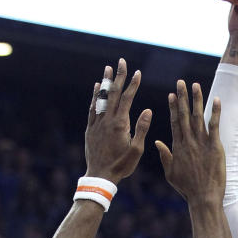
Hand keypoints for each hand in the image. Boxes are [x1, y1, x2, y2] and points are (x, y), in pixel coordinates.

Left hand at [85, 59, 151, 182]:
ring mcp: (97, 123)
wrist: (100, 175)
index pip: (127, 99)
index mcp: (120, 124)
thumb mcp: (136, 150)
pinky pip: (93, 108)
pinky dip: (95, 96)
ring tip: (108, 68)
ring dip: (105, 81)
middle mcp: (107, 120)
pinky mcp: (90, 128)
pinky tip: (97, 87)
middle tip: (121, 61)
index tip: (138, 73)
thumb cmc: (121, 166)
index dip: (133, 84)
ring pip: (101, 97)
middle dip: (118, 76)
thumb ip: (141, 129)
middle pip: (114, 93)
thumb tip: (147, 110)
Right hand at [156, 81, 225, 204]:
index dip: (173, 107)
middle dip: (182, 97)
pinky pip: (214, 125)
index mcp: (178, 147)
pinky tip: (216, 99)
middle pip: (184, 115)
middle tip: (181, 82)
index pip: (174, 122)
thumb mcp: (171, 174)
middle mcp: (188, 142)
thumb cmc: (188, 189)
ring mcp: (202, 143)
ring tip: (195, 85)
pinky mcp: (215, 147)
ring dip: (197, 99)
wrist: (204, 198)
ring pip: (198, 116)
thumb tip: (158, 142)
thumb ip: (165, 157)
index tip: (172, 95)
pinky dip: (215, 112)